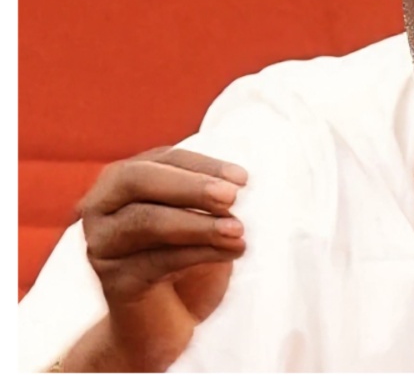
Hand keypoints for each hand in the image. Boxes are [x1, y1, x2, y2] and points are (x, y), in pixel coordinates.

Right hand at [65, 146, 248, 371]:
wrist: (162, 323)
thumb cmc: (187, 260)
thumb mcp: (200, 220)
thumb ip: (210, 199)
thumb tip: (236, 186)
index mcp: (124, 180)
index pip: (163, 159)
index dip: (203, 165)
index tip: (243, 178)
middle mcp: (101, 206)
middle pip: (138, 180)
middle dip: (189, 186)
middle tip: (232, 196)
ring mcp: (102, 243)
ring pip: (147, 220)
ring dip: (199, 223)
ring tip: (238, 230)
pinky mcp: (113, 280)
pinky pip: (157, 260)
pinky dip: (201, 253)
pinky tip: (232, 252)